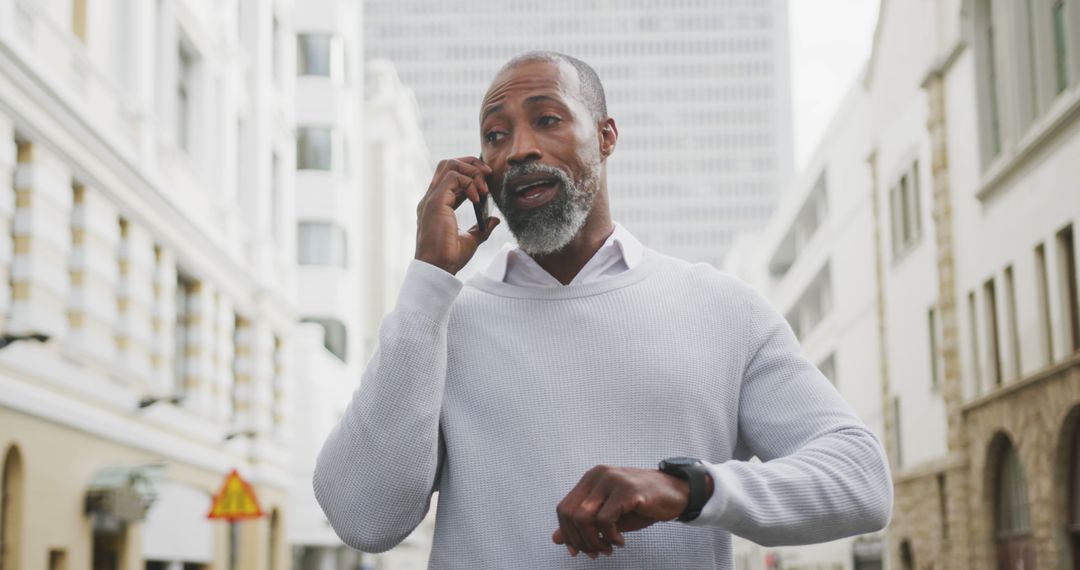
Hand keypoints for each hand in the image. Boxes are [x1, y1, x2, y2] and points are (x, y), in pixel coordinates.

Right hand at [414, 156, 499, 274]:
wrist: (439, 269)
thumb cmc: (450, 258)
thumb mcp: (471, 240)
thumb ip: (482, 228)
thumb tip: (495, 220)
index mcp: (437, 205)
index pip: (451, 178)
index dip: (470, 175)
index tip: (486, 185)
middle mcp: (432, 198)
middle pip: (448, 163)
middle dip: (470, 164)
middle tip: (488, 175)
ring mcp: (432, 198)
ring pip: (449, 164)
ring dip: (471, 171)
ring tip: (484, 189)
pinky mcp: (435, 202)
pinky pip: (453, 177)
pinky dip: (469, 182)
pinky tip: (477, 198)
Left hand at [551, 465, 711, 558]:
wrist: (675, 493)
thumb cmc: (641, 503)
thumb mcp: (608, 515)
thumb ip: (583, 524)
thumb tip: (556, 539)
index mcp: (590, 478)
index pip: (563, 509)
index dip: (567, 534)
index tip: (576, 551)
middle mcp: (597, 475)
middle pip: (570, 514)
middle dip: (579, 540)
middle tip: (595, 553)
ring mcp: (611, 480)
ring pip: (584, 518)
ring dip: (594, 541)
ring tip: (608, 548)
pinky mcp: (627, 490)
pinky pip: (605, 520)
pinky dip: (610, 537)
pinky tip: (620, 541)